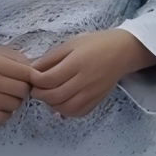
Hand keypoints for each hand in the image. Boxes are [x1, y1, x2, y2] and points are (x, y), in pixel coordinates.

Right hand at [0, 46, 33, 124]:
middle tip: (17, 86)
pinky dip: (5, 114)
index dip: (34, 76)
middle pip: (22, 91)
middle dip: (24, 89)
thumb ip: (19, 59)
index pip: (27, 74)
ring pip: (14, 105)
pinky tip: (1, 105)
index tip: (31, 77)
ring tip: (8, 94)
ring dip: (15, 102)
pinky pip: (1, 118)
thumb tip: (38, 74)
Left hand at [30, 29, 155, 117]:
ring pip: (65, 108)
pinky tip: (62, 102)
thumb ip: (51, 58)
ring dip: (51, 104)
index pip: (49, 79)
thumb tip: (32, 71)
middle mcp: (85, 80)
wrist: (122, 51)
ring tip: (49, 95)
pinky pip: (78, 112)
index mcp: (77, 63)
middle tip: (36, 88)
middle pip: (55, 96)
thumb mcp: (71, 44)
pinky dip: (66, 111)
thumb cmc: (95, 43)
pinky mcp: (97, 100)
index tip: (32, 77)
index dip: (35, 81)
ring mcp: (92, 92)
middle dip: (40, 94)